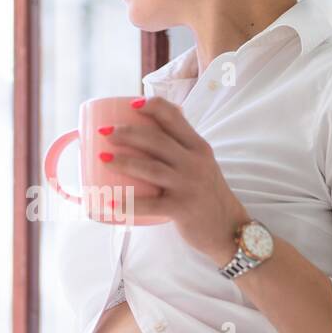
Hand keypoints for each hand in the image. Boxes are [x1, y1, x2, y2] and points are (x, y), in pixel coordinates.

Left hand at [88, 96, 248, 267]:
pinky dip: (128, 204)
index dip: (152, 107)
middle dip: (127, 132)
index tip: (131, 104)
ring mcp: (188, 185)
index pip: (175, 118)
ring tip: (103, 158)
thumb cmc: (206, 193)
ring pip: (151, 168)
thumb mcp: (201, 164)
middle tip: (103, 132)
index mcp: (198, 147)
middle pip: (156, 140)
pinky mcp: (181, 209)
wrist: (228, 228)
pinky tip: (110, 202)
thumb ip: (180, 149)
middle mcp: (194, 162)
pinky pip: (150, 205)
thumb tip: (145, 132)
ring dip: (124, 161)